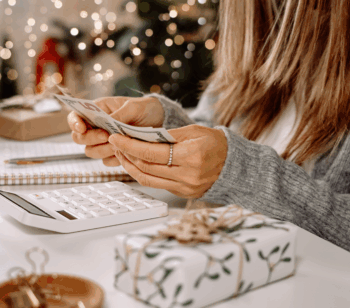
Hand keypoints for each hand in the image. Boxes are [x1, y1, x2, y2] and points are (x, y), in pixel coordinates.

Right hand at [67, 96, 163, 166]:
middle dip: (91, 138)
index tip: (82, 128)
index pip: (75, 117)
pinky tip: (125, 152)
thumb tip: (108, 122)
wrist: (160, 121)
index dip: (74, 123)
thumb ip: (120, 114)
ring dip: (103, 150)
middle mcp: (96, 127)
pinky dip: (114, 159)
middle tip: (106, 136)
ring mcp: (103, 142)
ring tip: (120, 144)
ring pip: (91, 152)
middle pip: (79, 138)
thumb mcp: (134, 107)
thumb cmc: (144, 108)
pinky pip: (106, 161)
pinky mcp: (113, 154)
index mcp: (97, 111)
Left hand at [109, 124, 227, 197]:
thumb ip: (168, 134)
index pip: (151, 153)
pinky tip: (136, 164)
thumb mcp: (194, 131)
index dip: (130, 145)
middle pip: (146, 167)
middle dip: (126, 154)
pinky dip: (143, 174)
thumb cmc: (215, 143)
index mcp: (191, 156)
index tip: (116, 137)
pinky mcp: (183, 193)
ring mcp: (185, 187)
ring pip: (147, 179)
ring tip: (122, 154)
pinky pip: (156, 184)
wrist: (234, 164)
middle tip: (115, 143)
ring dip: (130, 166)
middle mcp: (187, 175)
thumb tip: (141, 136)